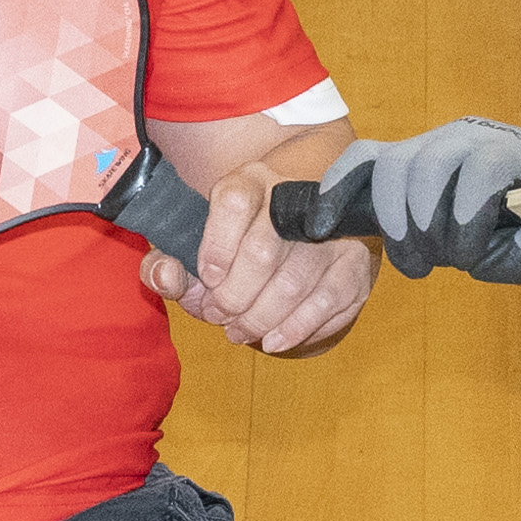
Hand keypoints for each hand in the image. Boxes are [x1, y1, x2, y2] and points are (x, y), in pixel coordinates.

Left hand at [151, 157, 376, 354]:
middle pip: (261, 253)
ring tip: (241, 332)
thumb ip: (168, 261)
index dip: (216, 248)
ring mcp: (331, 230)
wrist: (308, 208)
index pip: (233, 202)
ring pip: (293, 284)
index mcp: (250, 180)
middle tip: (219, 316)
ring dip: (260, 320)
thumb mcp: (200, 235)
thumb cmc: (241, 235)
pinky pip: (328, 302)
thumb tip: (166, 278)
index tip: (208, 279)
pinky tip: (274, 339)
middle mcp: (294, 198)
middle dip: (233, 298)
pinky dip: (297, 329)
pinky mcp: (355, 262)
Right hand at [309, 115, 520, 282]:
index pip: (482, 169)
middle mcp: (463, 138)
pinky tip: (323, 224)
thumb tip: (501, 250)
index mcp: (506, 151)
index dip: (469, 214)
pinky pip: (359, 160)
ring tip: (408, 261)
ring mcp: (426, 142)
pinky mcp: (398, 154)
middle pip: (428, 167)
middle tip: (434, 264)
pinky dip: (337, 188)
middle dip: (425, 225)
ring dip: (392, 219)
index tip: (465, 258)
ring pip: (391, 164)